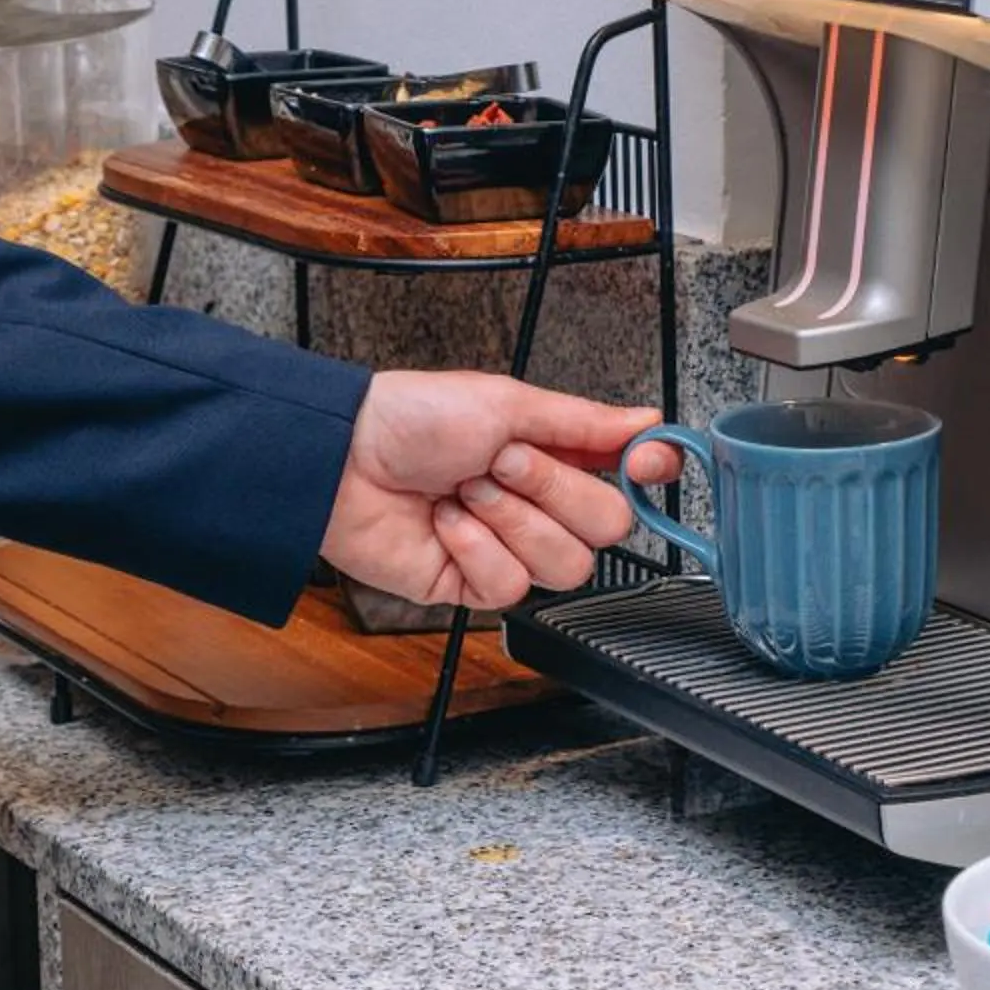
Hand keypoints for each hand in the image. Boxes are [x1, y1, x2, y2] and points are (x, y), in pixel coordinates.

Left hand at [320, 370, 678, 610]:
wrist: (341, 461)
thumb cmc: (411, 418)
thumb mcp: (505, 403)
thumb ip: (584, 421)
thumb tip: (648, 420)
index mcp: (556, 450)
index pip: (633, 473)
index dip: (649, 470)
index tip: (645, 460)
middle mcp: (541, 501)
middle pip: (608, 525)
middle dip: (553, 490)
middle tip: (500, 462)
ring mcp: (510, 546)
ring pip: (566, 564)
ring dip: (512, 522)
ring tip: (466, 492)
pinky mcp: (475, 585)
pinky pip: (511, 586)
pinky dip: (475, 550)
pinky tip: (446, 524)